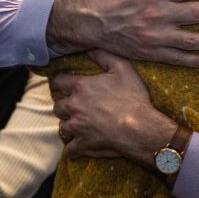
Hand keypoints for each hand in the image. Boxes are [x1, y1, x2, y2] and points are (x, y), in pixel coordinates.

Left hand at [50, 50, 173, 164]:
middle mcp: (74, 106)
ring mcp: (77, 127)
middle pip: (57, 106)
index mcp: (80, 87)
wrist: (140, 127)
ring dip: (68, 127)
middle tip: (73, 107)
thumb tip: (90, 48)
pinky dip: (73, 149)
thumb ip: (103, 56)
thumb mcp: (122, 68)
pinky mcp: (83, 144)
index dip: (60, 82)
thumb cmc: (132, 97)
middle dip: (64, 106)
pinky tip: (78, 148)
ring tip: (77, 127)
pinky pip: (70, 150)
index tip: (63, 84)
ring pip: (62, 128)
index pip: (58, 81)